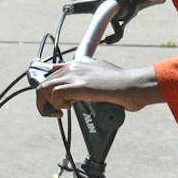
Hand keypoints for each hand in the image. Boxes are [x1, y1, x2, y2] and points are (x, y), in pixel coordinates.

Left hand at [34, 58, 161, 114]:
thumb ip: (91, 80)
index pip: (52, 72)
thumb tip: (87, 90)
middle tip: (57, 113)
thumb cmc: (124, 86)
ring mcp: (75, 75)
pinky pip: (55, 95)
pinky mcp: (78, 86)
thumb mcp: (103, 79)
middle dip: (45, 101)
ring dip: (48, 105)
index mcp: (79, 65)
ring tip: (60, 113)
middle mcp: (73, 67)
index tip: (57, 103)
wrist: (133, 85)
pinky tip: (68, 109)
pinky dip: (57, 105)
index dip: (49, 91)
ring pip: (44, 88)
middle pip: (44, 83)